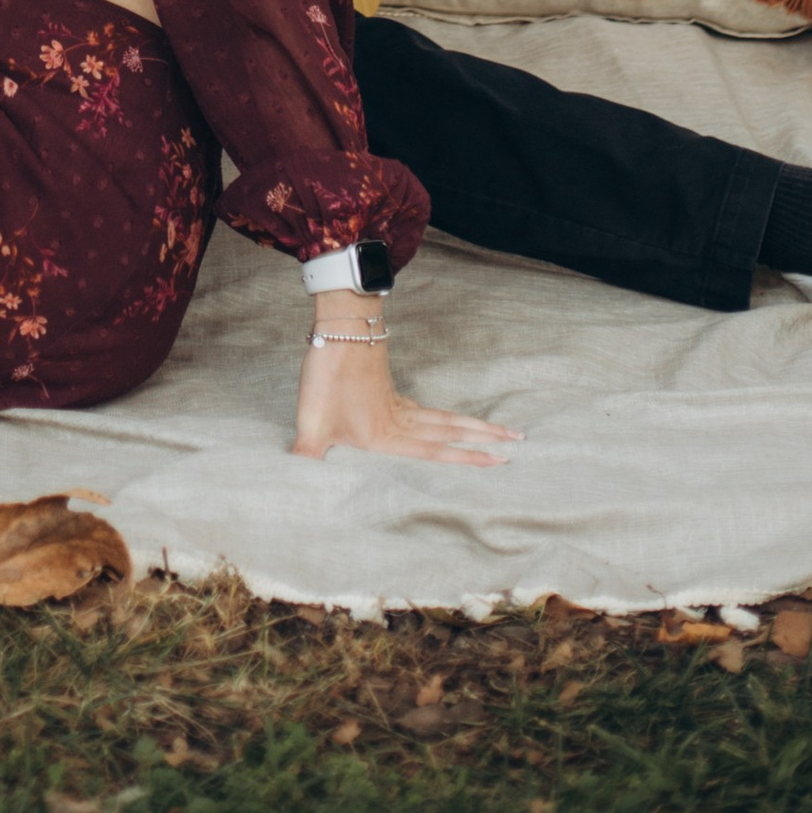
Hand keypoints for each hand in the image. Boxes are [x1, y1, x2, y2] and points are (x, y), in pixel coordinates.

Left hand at [290, 328, 518, 467]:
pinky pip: (426, 410)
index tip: (500, 461)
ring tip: (502, 430)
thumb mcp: (310, 423)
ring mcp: (398, 404)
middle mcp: (400, 423)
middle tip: (518, 443)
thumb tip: (293, 485)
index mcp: (387, 437)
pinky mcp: (390, 390)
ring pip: (444, 419)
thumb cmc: (326, 376)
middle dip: (484, 440)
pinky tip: (448, 422)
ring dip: (473, 426)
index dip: (467, 459)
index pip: (435, 453)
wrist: (338, 327)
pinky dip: (446, 418)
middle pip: (450, 433)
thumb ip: (307, 457)